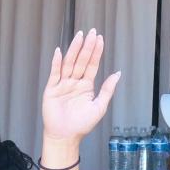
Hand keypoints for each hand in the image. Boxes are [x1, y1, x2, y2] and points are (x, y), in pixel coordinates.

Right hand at [41, 29, 120, 143]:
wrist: (65, 136)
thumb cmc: (82, 125)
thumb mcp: (99, 106)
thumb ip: (107, 89)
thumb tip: (117, 74)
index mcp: (86, 86)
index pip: (91, 65)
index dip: (96, 52)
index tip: (100, 39)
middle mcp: (74, 82)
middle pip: (81, 61)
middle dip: (87, 47)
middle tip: (92, 32)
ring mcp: (62, 84)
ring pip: (69, 63)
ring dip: (74, 50)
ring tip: (80, 37)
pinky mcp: (51, 89)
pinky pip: (54, 73)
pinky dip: (57, 63)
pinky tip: (60, 52)